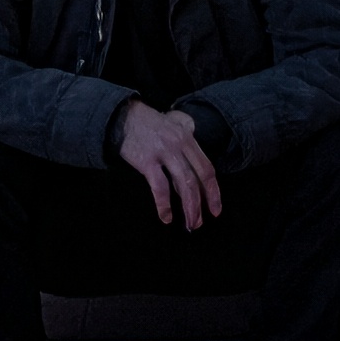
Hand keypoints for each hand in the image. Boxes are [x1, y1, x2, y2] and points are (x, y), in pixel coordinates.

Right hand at [116, 101, 221, 229]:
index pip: (206, 168)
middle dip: (202, 203)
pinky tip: (166, 217)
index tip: (215, 209)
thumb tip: (194, 148)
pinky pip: (159, 187)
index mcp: (187, 138)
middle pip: (197, 179)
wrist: (123, 117)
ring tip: (189, 224)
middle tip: (201, 222)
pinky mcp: (147, 161)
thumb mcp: (174, 120)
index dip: (213, 191)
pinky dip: (164, 204)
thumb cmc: (149, 122)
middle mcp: (179, 145)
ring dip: (189, 207)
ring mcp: (163, 153)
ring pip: (183, 184)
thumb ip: (187, 132)